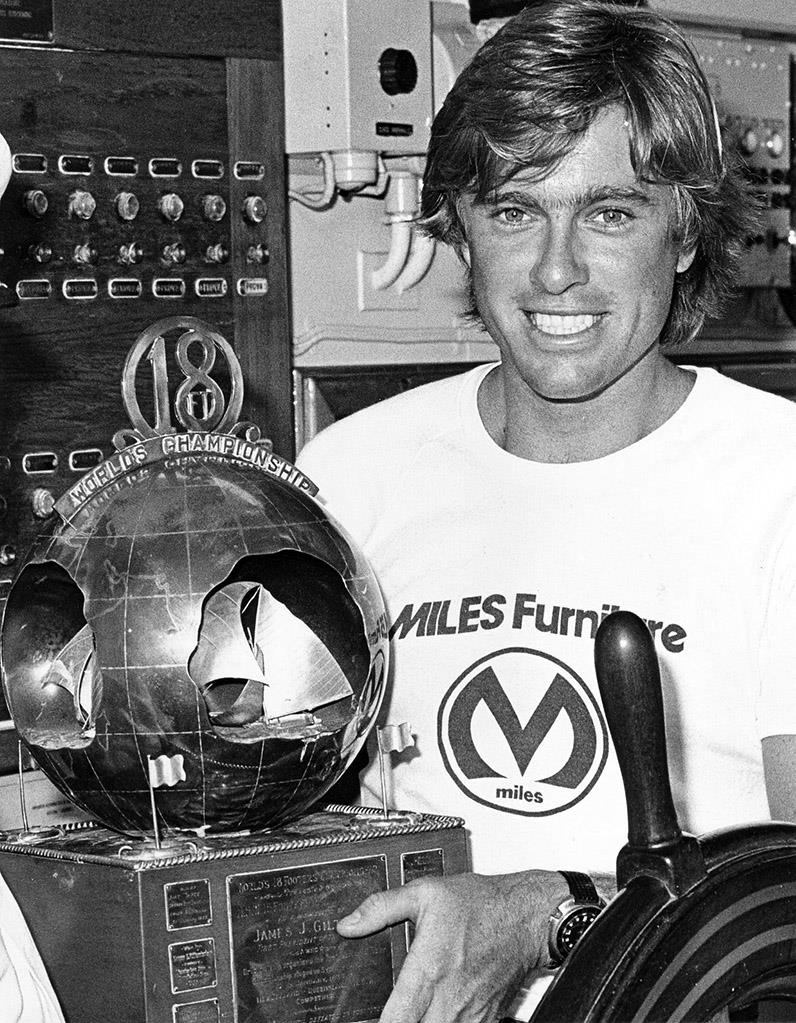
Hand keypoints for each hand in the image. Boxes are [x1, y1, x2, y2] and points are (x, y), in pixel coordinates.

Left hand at [337, 869, 568, 1022]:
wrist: (527, 916)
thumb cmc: (481, 904)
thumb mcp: (425, 893)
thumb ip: (381, 908)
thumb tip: (348, 924)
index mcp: (428, 972)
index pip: (392, 1022)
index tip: (359, 1016)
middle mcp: (447, 1002)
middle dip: (400, 1022)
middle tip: (392, 1010)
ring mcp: (469, 1016)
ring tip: (414, 1009)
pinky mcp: (486, 1020)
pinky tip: (437, 1009)